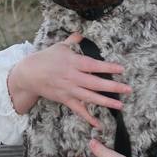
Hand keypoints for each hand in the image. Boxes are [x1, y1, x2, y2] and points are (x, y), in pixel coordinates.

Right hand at [7, 33, 131, 128]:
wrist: (29, 74)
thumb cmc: (46, 58)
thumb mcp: (60, 46)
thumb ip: (73, 40)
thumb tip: (82, 32)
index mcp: (73, 63)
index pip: (94, 65)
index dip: (108, 67)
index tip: (121, 69)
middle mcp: (73, 77)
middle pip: (95, 83)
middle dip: (113, 87)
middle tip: (128, 89)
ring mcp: (69, 90)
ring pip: (90, 98)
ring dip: (106, 102)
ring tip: (120, 105)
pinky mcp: (65, 99)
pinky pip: (79, 110)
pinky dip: (89, 118)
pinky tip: (99, 124)